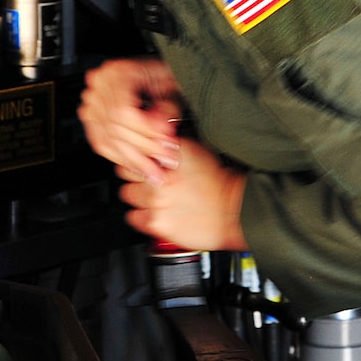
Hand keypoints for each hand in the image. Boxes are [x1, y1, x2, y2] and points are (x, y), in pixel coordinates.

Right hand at [79, 56, 183, 182]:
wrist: (156, 75)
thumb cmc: (164, 78)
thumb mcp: (174, 89)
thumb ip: (169, 111)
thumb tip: (162, 133)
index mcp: (117, 72)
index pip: (122, 111)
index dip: (145, 133)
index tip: (165, 144)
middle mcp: (100, 84)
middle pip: (114, 128)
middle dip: (142, 150)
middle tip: (165, 160)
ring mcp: (92, 100)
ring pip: (106, 140)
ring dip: (132, 160)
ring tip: (154, 170)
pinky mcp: (91, 116)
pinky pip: (100, 143)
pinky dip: (120, 158)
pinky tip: (137, 166)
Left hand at [117, 138, 248, 251]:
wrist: (235, 212)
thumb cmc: (221, 184)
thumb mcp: (197, 151)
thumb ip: (171, 145)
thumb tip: (155, 138)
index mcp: (170, 154)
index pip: (135, 150)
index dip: (139, 157)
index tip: (144, 163)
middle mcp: (161, 175)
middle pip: (126, 172)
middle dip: (137, 176)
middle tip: (149, 182)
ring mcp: (157, 200)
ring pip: (128, 195)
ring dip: (139, 197)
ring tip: (155, 199)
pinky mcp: (157, 222)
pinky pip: (134, 217)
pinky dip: (142, 216)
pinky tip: (156, 213)